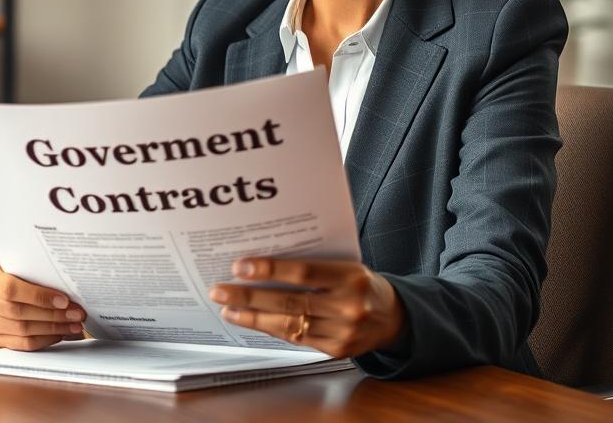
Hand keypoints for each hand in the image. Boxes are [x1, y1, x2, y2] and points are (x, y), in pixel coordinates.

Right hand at [0, 257, 86, 350]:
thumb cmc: (13, 265)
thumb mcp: (17, 259)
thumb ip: (33, 269)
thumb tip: (67, 283)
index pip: (10, 289)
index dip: (38, 296)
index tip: (63, 300)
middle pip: (18, 312)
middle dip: (52, 315)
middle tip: (76, 313)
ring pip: (21, 330)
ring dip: (53, 329)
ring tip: (74, 324)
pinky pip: (21, 344)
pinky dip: (44, 340)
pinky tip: (60, 333)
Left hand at [208, 257, 405, 358]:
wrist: (393, 316)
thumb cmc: (360, 282)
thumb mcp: (344, 264)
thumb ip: (312, 263)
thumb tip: (262, 262)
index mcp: (351, 276)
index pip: (303, 272)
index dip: (269, 269)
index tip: (239, 266)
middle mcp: (348, 306)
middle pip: (290, 302)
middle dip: (249, 296)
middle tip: (219, 290)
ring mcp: (343, 332)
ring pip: (288, 325)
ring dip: (252, 317)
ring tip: (227, 308)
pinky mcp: (336, 351)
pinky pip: (296, 339)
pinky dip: (270, 329)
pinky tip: (250, 321)